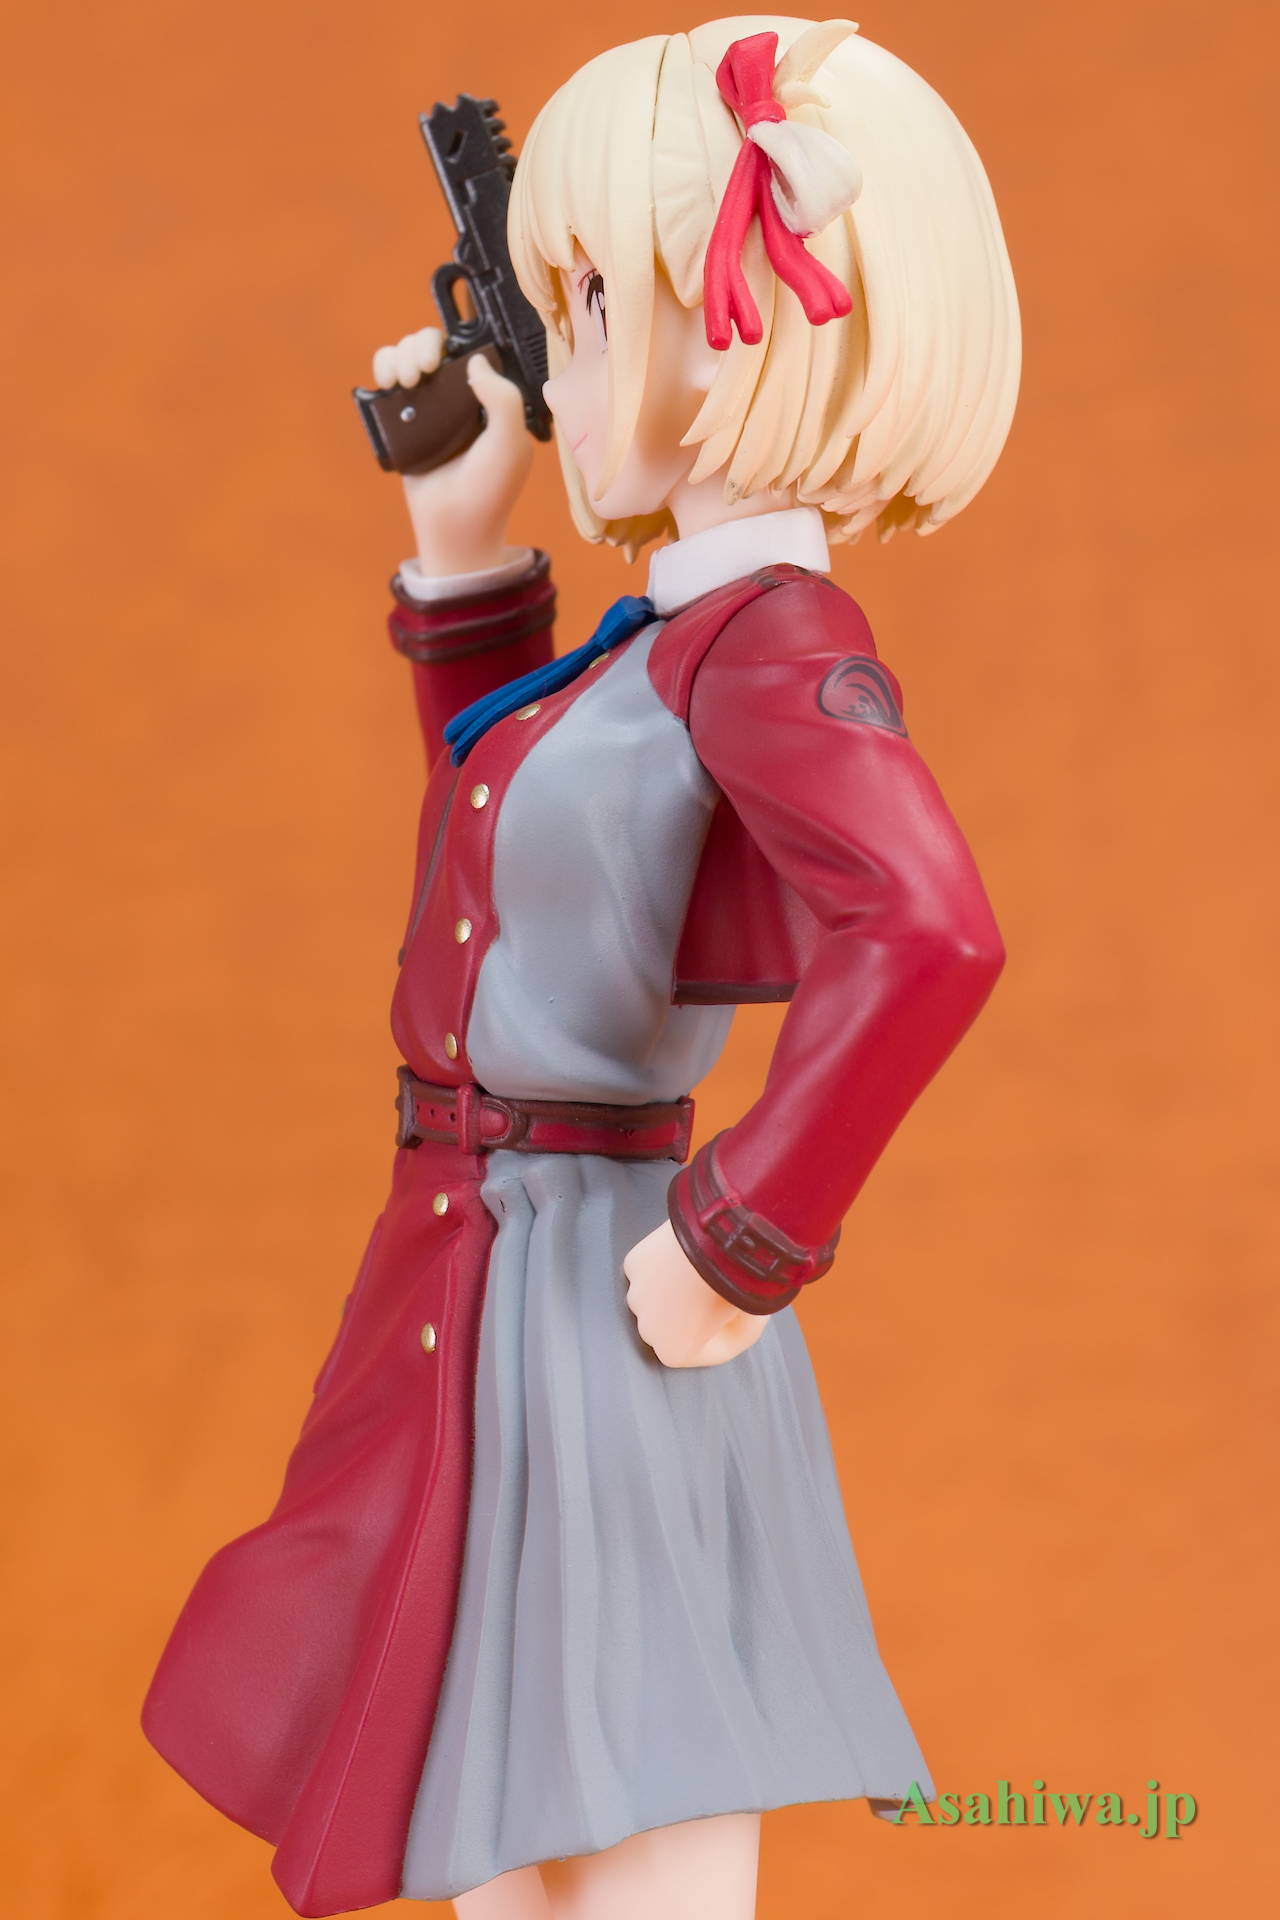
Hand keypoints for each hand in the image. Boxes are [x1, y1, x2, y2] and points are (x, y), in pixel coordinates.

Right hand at [371, 325, 534, 578]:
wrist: (453, 527)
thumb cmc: (488, 489)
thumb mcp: (510, 444)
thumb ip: (504, 399)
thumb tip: (475, 360)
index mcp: (491, 396)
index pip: (471, 347)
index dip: (458, 339)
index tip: (449, 357)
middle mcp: (459, 395)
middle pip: (435, 344)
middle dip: (422, 345)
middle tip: (422, 372)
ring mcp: (429, 405)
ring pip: (408, 353)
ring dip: (399, 354)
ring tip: (403, 381)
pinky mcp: (401, 419)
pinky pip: (387, 376)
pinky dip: (382, 366)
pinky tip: (387, 384)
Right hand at [623, 1219, 767, 1367]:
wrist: (712, 1246)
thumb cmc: (731, 1289)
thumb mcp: (748, 1323)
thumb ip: (740, 1332)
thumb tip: (734, 1321)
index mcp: (673, 1353)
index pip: (700, 1348)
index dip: (723, 1330)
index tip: (737, 1314)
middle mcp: (647, 1331)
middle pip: (676, 1323)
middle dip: (693, 1312)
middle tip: (719, 1291)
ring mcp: (636, 1296)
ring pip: (658, 1296)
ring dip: (674, 1289)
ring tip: (701, 1272)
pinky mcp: (633, 1266)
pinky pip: (650, 1268)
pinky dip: (664, 1263)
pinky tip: (683, 1256)